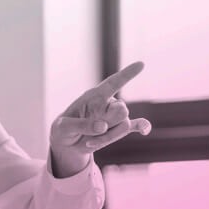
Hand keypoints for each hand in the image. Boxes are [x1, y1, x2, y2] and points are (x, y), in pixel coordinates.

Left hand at [49, 61, 150, 177]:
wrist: (67, 144)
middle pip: (122, 110)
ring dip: (106, 138)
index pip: (113, 82)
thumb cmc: (63, 129)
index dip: (127, 74)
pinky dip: (142, 126)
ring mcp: (113, 117)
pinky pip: (135, 126)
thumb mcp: (64, 127)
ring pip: (124, 126)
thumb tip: (102, 126)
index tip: (141, 64)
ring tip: (87, 141)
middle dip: (110, 123)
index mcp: (94, 96)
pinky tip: (145, 131)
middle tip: (89, 131)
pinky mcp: (116, 129)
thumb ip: (81, 125)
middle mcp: (107, 104)